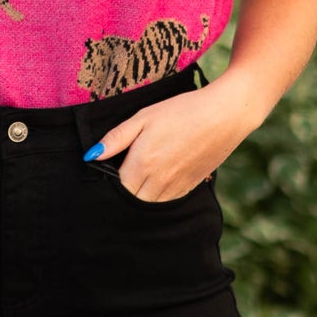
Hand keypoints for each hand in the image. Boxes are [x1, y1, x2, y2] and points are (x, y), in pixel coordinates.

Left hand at [86, 72, 261, 200]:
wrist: (224, 115)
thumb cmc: (182, 111)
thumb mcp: (144, 117)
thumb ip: (116, 138)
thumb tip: (91, 156)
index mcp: (142, 164)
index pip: (116, 188)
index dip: (109, 183)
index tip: (109, 172)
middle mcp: (158, 182)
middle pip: (131, 200)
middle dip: (123, 193)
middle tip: (123, 176)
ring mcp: (175, 187)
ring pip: (149, 204)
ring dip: (140, 196)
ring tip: (140, 178)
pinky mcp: (190, 187)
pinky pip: (167, 202)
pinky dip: (158, 196)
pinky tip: (157, 180)